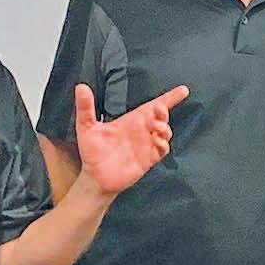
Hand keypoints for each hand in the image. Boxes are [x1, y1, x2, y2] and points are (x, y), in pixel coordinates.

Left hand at [74, 84, 188, 196]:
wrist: (95, 178)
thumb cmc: (91, 152)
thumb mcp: (86, 127)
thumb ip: (85, 107)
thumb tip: (81, 87)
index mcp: (131, 121)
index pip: (152, 106)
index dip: (168, 98)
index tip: (183, 90)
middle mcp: (141, 131)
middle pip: (161, 118)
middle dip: (164, 112)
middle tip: (159, 110)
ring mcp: (146, 146)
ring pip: (165, 133)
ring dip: (165, 128)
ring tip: (156, 127)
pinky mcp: (148, 160)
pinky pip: (162, 150)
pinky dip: (164, 144)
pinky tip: (157, 141)